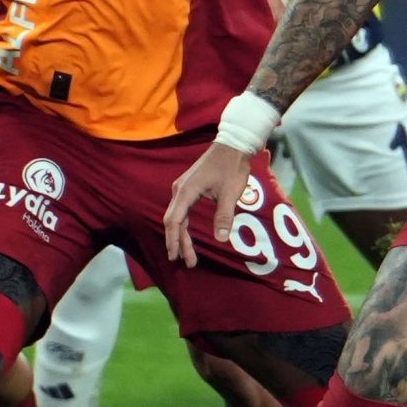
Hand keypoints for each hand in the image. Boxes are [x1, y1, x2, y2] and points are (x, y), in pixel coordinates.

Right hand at [162, 142, 253, 268]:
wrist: (233, 144)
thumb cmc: (232, 167)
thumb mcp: (231, 193)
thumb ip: (224, 216)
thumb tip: (220, 239)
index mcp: (186, 191)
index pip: (175, 221)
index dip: (174, 241)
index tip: (176, 257)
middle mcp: (180, 189)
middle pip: (173, 221)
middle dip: (178, 242)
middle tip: (186, 262)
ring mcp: (183, 187)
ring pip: (177, 216)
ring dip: (181, 235)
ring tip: (186, 253)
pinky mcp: (189, 186)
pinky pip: (181, 210)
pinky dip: (183, 225)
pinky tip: (187, 235)